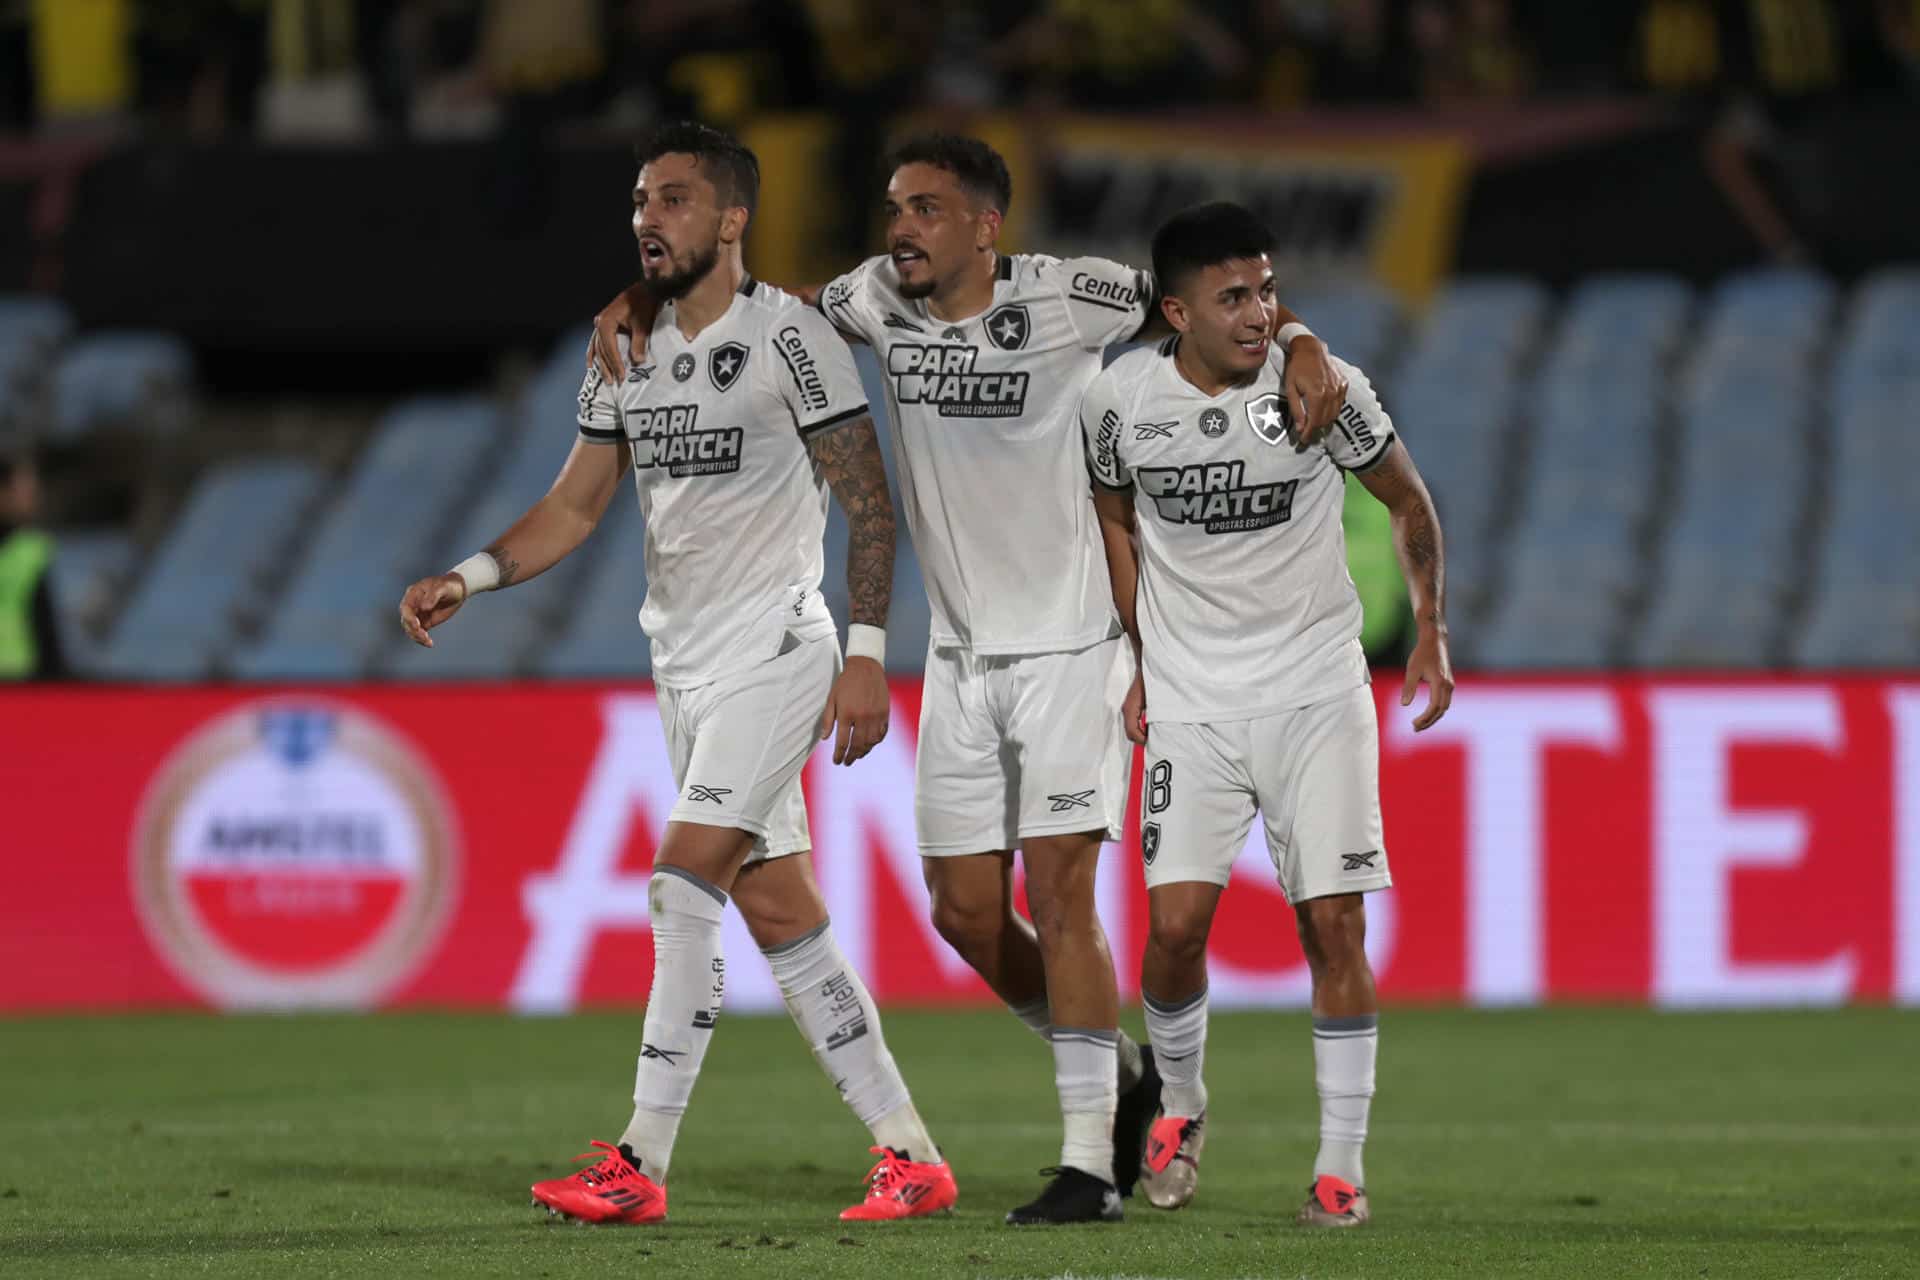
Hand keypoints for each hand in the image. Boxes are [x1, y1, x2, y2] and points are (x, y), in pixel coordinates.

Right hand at [398, 573, 467, 647]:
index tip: (417, 625)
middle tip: (424, 636)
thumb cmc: (449, 585)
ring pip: (410, 629)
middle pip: (406, 620)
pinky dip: (422, 639)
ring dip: (417, 637)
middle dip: (413, 630)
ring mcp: (418, 614)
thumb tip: (424, 607)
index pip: (405, 607)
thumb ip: (433, 596)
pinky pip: (418, 633)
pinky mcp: (424, 622)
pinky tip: (429, 644)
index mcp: (413, 593)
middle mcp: (413, 605)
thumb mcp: (443, 588)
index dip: (409, 617)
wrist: (458, 590)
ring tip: (428, 642)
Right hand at [588, 284, 656, 382]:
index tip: (621, 376)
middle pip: (601, 349)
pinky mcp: (605, 324)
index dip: (615, 362)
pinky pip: (598, 341)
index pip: (609, 347)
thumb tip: (637, 361)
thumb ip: (639, 342)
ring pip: (598, 347)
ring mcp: (600, 322)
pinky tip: (592, 363)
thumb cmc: (645, 304)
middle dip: (607, 366)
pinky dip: (596, 353)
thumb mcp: (643, 324)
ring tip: (605, 378)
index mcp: (606, 321)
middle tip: (612, 382)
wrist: (647, 289)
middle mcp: (599, 322)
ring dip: (601, 363)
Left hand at [818, 656, 889, 764]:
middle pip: (857, 745)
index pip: (842, 742)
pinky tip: (869, 744)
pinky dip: (875, 742)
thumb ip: (828, 719)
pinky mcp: (885, 713)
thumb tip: (824, 738)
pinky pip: (882, 733)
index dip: (838, 755)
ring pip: (871, 742)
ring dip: (864, 752)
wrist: (866, 667)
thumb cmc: (846, 682)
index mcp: (847, 714)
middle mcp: (862, 717)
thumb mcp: (832, 699)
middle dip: (851, 757)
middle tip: (846, 762)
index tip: (836, 761)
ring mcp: (875, 716)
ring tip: (857, 755)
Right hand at [1121, 670, 1147, 744]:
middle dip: (1140, 738)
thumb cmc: (1148, 683)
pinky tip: (1149, 725)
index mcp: (1130, 710)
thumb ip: (1148, 719)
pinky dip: (1140, 727)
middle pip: (1130, 733)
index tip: (1150, 742)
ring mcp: (1127, 709)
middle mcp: (1126, 710)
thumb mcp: (1151, 703)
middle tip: (1152, 740)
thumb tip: (1149, 734)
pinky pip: (1133, 722)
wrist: (1146, 671)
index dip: (1141, 740)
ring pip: (1131, 729)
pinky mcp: (1131, 708)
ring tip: (1152, 733)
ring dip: (1141, 733)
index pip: (1132, 732)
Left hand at [1280, 333, 1347, 447]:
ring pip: (1334, 414)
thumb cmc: (1297, 368)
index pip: (1315, 422)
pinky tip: (1322, 410)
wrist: (1310, 349)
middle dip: (1315, 429)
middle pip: (1325, 420)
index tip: (1303, 441)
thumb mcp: (1291, 389)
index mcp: (1317, 396)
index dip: (1309, 434)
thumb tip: (1301, 428)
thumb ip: (1297, 410)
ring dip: (1323, 421)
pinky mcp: (1343, 384)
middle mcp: (1331, 393)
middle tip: (1306, 433)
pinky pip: (1339, 404)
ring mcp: (1339, 389)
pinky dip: (1331, 411)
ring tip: (1313, 422)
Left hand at [1402, 624, 1454, 730]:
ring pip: (1444, 706)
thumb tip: (1404, 705)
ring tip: (1419, 724)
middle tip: (1415, 728)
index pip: (1434, 707)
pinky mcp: (1448, 682)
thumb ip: (1408, 688)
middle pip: (1441, 710)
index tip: (1413, 724)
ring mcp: (1450, 684)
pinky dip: (1436, 709)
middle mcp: (1448, 685)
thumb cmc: (1422, 653)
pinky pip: (1444, 701)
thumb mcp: (1412, 670)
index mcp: (1440, 683)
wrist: (1434, 639)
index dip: (1425, 718)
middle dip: (1429, 721)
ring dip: (1433, 717)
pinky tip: (1427, 713)